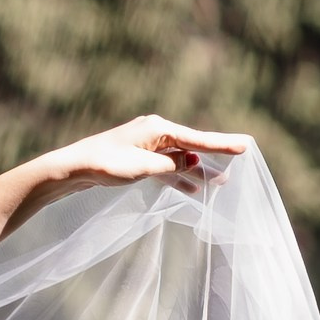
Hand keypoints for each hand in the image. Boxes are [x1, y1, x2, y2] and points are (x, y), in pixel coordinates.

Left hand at [24, 116, 253, 209]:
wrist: (72, 168)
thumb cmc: (104, 166)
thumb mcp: (142, 169)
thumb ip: (171, 167)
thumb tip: (194, 163)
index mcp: (158, 129)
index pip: (197, 139)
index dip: (222, 144)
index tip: (246, 146)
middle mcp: (155, 133)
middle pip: (193, 145)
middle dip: (216, 156)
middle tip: (243, 159)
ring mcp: (147, 145)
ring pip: (181, 159)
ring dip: (200, 171)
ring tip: (222, 183)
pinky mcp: (139, 159)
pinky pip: (167, 168)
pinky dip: (180, 178)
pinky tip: (194, 190)